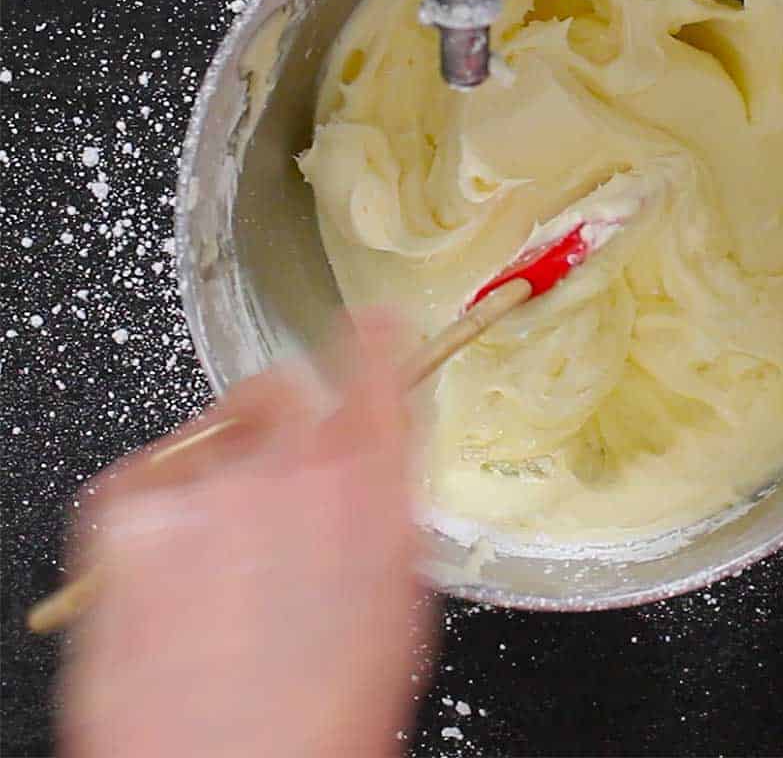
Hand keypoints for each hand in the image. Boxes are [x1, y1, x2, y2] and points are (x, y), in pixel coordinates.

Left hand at [59, 315, 432, 757]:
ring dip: (223, 467)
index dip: (373, 333)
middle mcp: (294, 460)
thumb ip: (384, 504)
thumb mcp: (396, 596)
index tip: (371, 321)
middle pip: (283, 382)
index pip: (376, 357)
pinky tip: (177, 569)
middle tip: (270, 471)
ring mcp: (211, 480)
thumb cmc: (325, 713)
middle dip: (282, 411)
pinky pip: (150, 473)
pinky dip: (162, 504)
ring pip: (216, 430)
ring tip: (219, 557)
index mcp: (373, 478)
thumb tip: (372, 465)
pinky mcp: (133, 511)